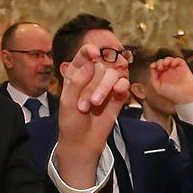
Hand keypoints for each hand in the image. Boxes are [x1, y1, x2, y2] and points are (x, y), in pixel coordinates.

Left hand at [55, 44, 129, 187]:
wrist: (82, 142)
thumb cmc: (70, 121)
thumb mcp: (67, 101)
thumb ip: (78, 81)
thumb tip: (92, 63)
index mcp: (77, 73)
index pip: (85, 54)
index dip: (90, 50)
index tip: (94, 54)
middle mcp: (93, 76)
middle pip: (101, 64)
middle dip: (95, 82)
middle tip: (86, 103)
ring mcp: (106, 85)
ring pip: (114, 73)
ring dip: (105, 86)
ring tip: (96, 104)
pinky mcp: (118, 96)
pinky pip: (124, 83)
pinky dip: (122, 85)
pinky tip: (118, 91)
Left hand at [149, 57, 192, 104]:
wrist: (184, 97)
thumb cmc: (172, 95)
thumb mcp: (158, 88)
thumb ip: (153, 79)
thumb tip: (153, 70)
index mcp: (162, 77)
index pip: (156, 67)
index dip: (154, 65)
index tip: (154, 67)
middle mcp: (169, 73)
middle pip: (162, 62)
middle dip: (160, 62)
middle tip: (161, 67)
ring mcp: (176, 70)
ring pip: (170, 59)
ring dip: (167, 60)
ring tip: (166, 64)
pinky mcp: (184, 68)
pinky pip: (179, 60)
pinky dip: (175, 60)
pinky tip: (173, 65)